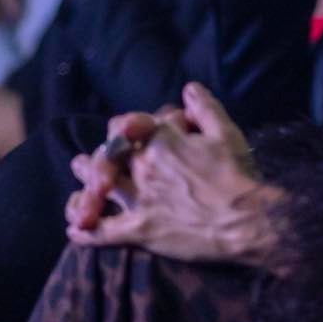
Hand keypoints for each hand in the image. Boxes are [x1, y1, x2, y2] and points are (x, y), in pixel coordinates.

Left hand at [67, 83, 281, 262]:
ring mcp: (139, 200)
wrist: (247, 221)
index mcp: (161, 141)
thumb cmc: (239, 175)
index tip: (128, 132)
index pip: (126, 126)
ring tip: (81, 192)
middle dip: (98, 157)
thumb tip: (189, 88)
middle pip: (106, 156)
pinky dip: (86, 233)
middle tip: (85, 162)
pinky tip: (75, 232)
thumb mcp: (227, 133)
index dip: (124, 127)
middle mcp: (143, 168)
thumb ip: (205, 108)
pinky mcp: (140, 231)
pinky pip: (102, 233)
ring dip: (85, 188)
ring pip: (98, 190)